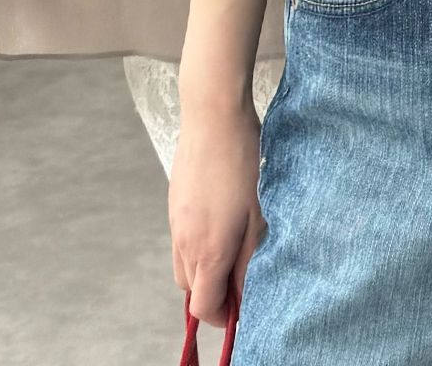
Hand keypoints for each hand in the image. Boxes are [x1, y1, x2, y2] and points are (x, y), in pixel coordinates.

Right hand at [169, 98, 264, 331]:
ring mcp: (175, 222)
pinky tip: (222, 221)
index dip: (224, 316)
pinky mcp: (174, 204)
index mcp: (207, 250)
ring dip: (205, 270)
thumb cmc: (242, 160)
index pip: (203, 308)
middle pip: (191, 290)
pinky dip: (198, 246)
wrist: (212, 115)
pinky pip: (181, 241)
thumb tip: (245, 292)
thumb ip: (249, 258)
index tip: (243, 306)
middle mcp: (184, 242)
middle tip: (242, 276)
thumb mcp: (257, 214)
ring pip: (184, 266)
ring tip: (235, 247)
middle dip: (214, 293)